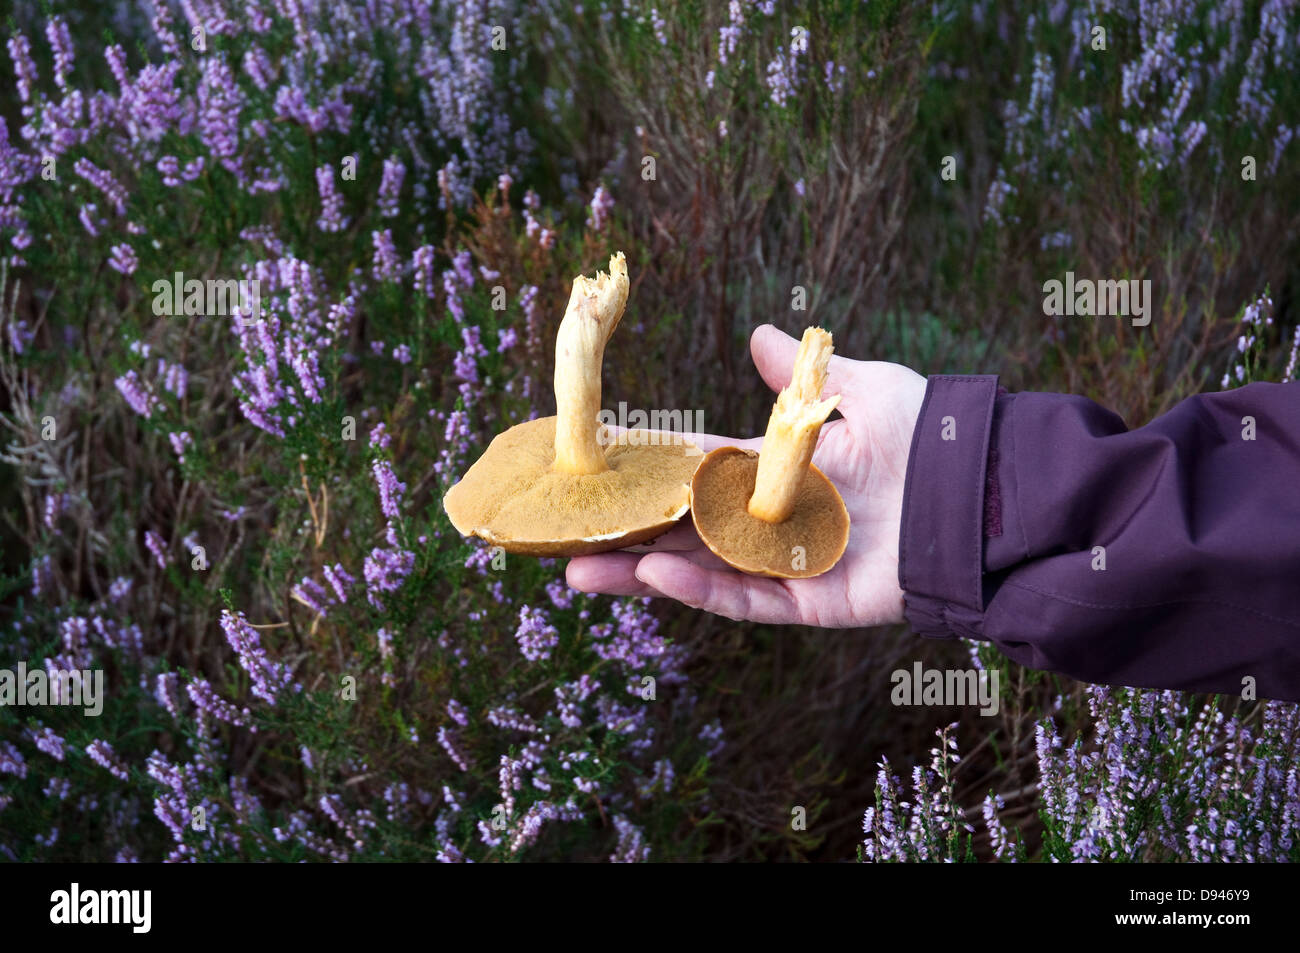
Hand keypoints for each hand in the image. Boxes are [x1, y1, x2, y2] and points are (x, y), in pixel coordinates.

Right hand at [566, 324, 927, 626]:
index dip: (645, 470)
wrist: (983, 490)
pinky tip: (652, 575)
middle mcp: (773, 519)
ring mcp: (788, 563)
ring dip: (640, 569)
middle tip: (561, 534)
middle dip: (623, 532)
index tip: (593, 466)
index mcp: (778, 469)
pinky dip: (699, 590)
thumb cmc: (927, 433)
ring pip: (699, 570)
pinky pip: (745, 598)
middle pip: (681, 528)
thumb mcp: (859, 386)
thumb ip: (799, 374)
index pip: (695, 470)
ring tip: (578, 569)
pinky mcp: (811, 602)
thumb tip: (756, 335)